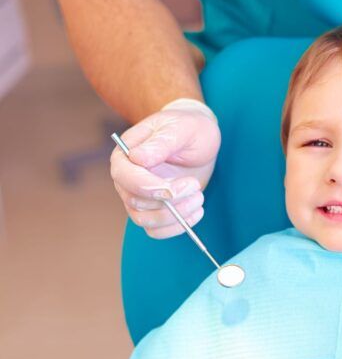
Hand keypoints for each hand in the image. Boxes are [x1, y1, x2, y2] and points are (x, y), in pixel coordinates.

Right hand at [110, 99, 220, 238]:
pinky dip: (176, 227)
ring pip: (145, 220)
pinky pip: (156, 230)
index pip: (125, 177)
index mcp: (126, 155)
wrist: (199, 139)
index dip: (147, 187)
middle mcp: (127, 178)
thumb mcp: (180, 128)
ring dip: (175, 215)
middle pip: (135, 202)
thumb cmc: (188, 128)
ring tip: (199, 197)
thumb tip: (137, 158)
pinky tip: (197, 211)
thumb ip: (161, 142)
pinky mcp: (155, 209)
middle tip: (195, 187)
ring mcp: (139, 196)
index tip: (174, 189)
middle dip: (169, 201)